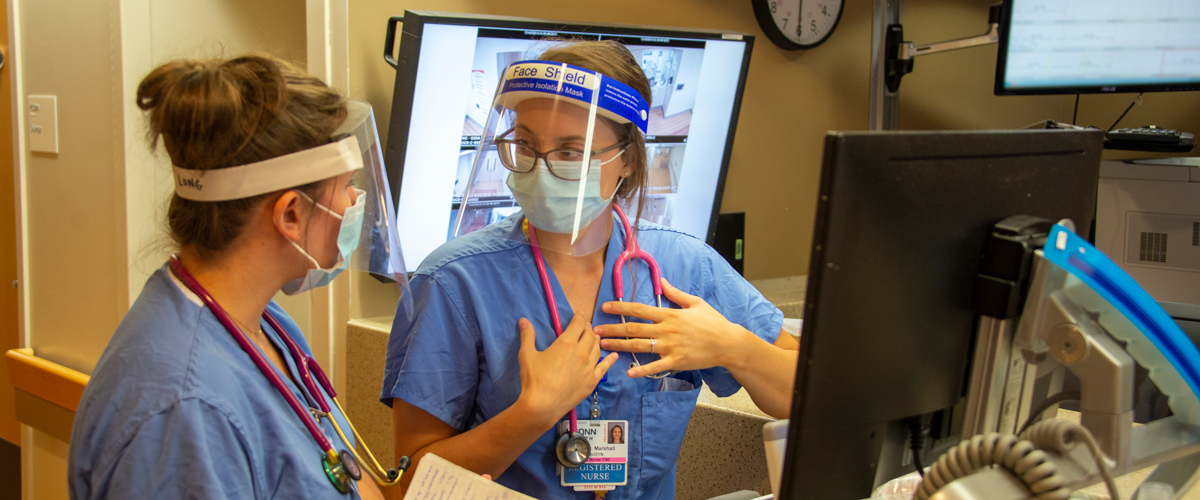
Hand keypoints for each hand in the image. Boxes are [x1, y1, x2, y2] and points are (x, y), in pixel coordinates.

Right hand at [516, 315, 617, 426]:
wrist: (543, 405)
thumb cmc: (534, 379)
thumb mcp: (527, 355)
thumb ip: (527, 336)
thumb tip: (523, 320)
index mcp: (566, 343)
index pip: (577, 325)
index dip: (579, 318)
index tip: (579, 315)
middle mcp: (581, 353)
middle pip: (589, 335)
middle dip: (588, 328)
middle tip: (585, 327)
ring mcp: (588, 367)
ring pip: (597, 348)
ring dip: (596, 340)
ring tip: (595, 337)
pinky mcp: (592, 381)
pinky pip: (604, 367)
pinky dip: (610, 359)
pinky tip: (613, 355)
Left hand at [595, 278, 751, 377]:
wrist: (728, 343)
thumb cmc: (713, 322)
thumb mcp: (695, 302)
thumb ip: (675, 294)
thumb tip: (662, 282)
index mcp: (669, 314)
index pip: (639, 309)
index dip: (620, 308)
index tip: (605, 307)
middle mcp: (666, 330)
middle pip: (634, 328)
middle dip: (613, 329)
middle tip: (595, 331)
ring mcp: (670, 346)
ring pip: (639, 346)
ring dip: (620, 347)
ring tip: (604, 347)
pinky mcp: (676, 361)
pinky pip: (656, 366)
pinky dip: (642, 370)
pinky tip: (629, 372)